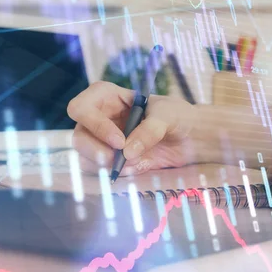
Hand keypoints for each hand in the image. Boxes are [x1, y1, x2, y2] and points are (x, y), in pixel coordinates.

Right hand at [67, 81, 196, 175]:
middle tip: (118, 161)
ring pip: (87, 158)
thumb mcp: (168, 115)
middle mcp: (100, 119)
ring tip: (138, 164)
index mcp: (107, 98)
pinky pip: (105, 172)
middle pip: (79, 137)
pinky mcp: (114, 160)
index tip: (119, 141)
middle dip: (95, 152)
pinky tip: (142, 166)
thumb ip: (149, 130)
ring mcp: (104, 142)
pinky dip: (122, 173)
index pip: (81, 108)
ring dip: (109, 166)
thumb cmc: (177, 114)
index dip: (94, 124)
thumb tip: (127, 152)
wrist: (192, 137)